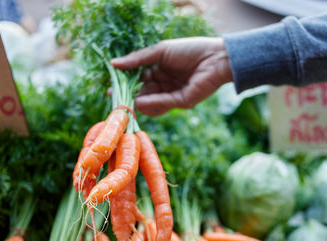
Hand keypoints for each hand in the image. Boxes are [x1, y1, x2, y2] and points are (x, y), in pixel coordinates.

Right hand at [111, 37, 232, 115]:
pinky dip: (151, 103)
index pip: (138, 79)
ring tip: (125, 101)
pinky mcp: (181, 102)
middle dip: (128, 95)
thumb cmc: (190, 50)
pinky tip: (140, 101)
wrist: (216, 56)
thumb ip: (138, 59)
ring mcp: (172, 94)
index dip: (125, 83)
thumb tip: (113, 64)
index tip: (110, 85)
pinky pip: (163, 104)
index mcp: (159, 71)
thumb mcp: (160, 51)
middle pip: (142, 92)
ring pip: (151, 102)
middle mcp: (164, 84)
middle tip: (113, 97)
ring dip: (137, 102)